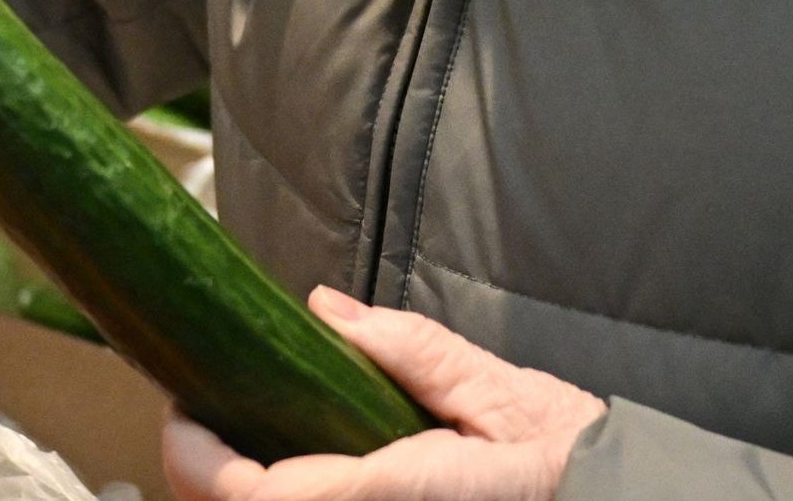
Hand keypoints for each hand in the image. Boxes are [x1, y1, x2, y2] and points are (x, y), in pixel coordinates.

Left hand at [163, 290, 603, 500]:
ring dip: (231, 486)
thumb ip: (407, 350)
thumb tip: (324, 310)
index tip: (183, 409)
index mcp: (395, 493)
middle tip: (194, 413)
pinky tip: (276, 456)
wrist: (609, 500)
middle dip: (200, 472)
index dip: (199, 459)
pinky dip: (272, 490)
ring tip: (227, 430)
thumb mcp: (493, 388)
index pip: (259, 497)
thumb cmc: (563, 457)